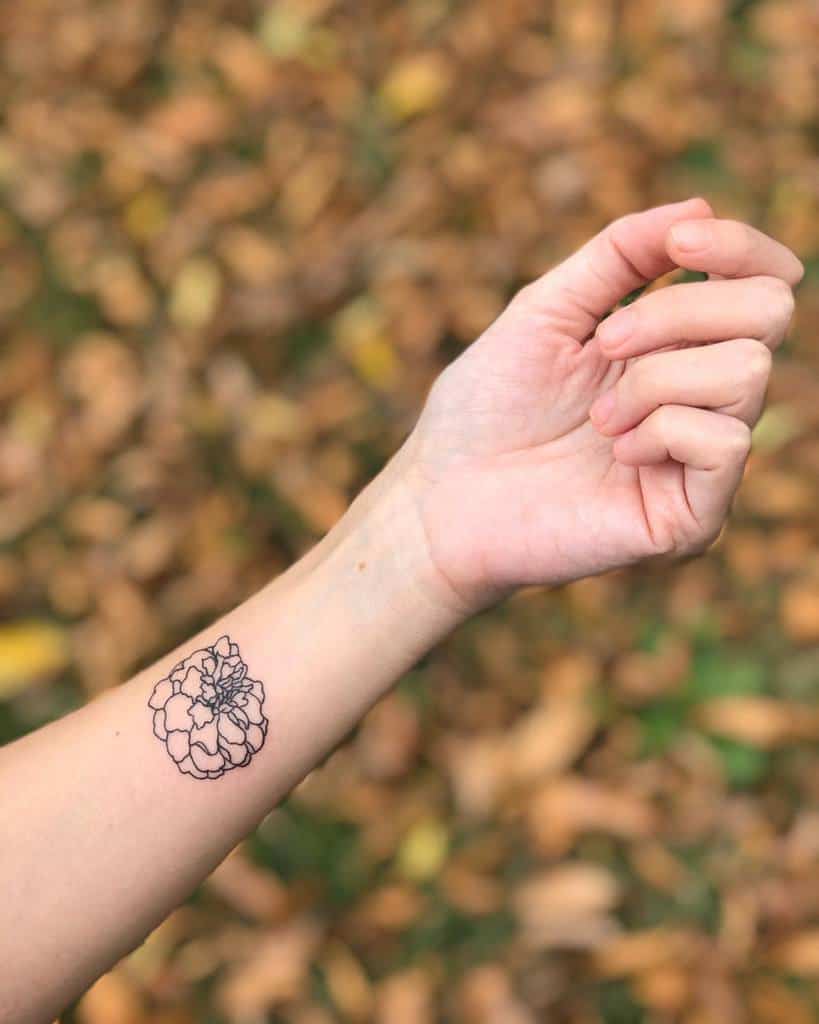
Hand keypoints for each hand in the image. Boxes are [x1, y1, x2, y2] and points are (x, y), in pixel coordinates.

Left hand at [401, 198, 802, 612]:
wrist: (441, 499)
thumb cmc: (486, 408)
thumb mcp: (547, 312)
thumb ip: (617, 258)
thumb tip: (699, 206)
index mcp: (672, 347)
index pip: (759, 283)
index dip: (739, 247)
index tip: (680, 242)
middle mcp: (700, 398)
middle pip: (768, 312)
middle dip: (678, 311)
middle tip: (603, 344)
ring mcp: (700, 460)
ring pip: (747, 372)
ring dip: (655, 379)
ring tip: (596, 417)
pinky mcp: (692, 516)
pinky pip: (727, 442)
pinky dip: (662, 430)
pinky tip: (615, 452)